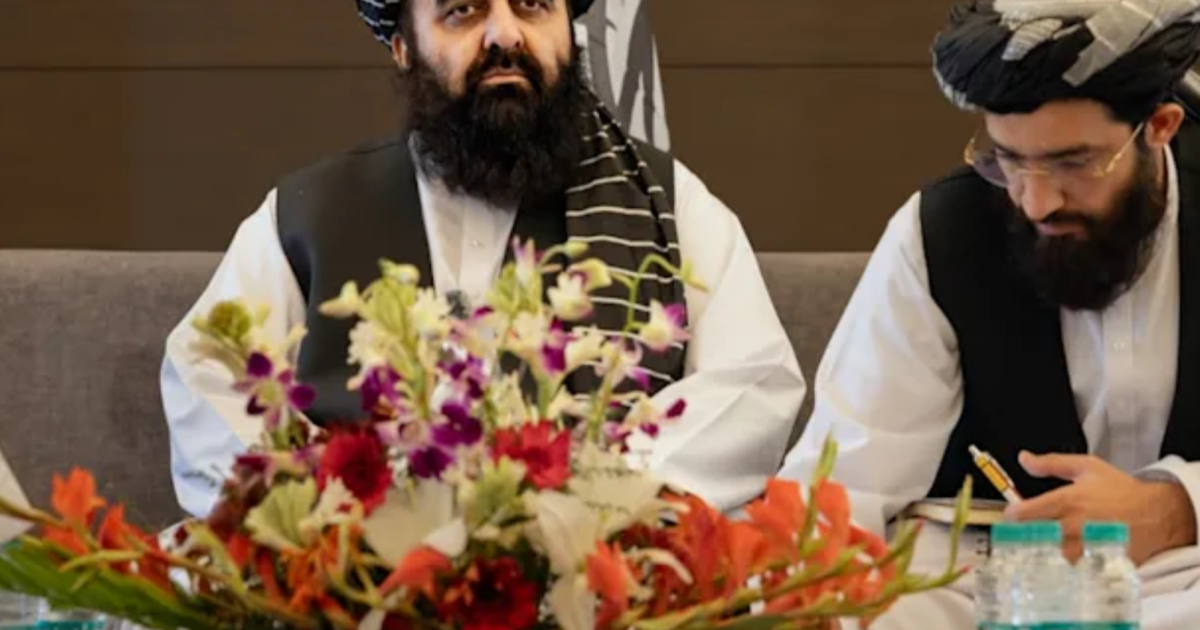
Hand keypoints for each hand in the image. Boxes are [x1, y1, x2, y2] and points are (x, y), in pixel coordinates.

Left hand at [1004, 451, 1196, 564]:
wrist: (1156, 514)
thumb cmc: (1121, 490)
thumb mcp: (1086, 466)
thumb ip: (1051, 463)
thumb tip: (1023, 458)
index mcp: (1067, 500)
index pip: (1026, 513)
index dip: (1012, 515)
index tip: (1012, 514)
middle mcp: (1074, 525)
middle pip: (1032, 535)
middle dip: (1023, 532)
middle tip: (1024, 528)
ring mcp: (1084, 546)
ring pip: (1050, 554)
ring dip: (1042, 549)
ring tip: (1045, 541)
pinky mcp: (1096, 562)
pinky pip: (1072, 568)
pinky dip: (1064, 563)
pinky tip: (1065, 554)